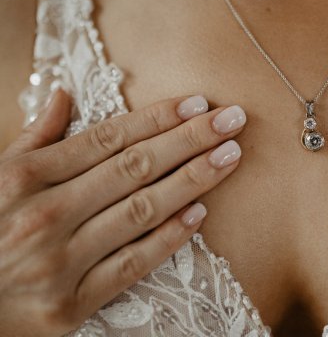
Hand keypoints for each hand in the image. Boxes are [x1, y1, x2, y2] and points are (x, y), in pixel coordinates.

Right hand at [0, 89, 246, 336]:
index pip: (108, 138)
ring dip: (193, 180)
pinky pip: (132, 265)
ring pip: (142, 210)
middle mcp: (46, 214)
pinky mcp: (71, 304)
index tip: (198, 103)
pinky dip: (168, 238)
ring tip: (230, 157)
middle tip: (232, 120)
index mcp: (25, 178)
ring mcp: (59, 262)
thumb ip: (34, 138)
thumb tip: (63, 93)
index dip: (157, 118)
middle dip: (190, 139)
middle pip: (135, 167)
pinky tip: (200, 213)